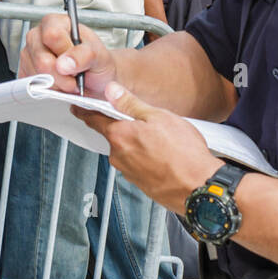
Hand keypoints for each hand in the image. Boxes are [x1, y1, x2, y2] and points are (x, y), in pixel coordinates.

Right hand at [20, 13, 119, 96]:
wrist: (96, 79)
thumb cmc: (97, 62)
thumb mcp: (98, 56)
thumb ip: (83, 55)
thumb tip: (64, 63)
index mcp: (56, 23)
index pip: (51, 35)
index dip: (65, 53)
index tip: (76, 63)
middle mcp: (38, 36)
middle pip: (42, 60)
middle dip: (62, 75)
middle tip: (75, 76)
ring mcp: (29, 54)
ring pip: (37, 76)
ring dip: (56, 84)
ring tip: (69, 80)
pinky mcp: (25, 72)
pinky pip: (32, 87)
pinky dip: (48, 90)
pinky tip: (59, 84)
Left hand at [72, 81, 217, 213]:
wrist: (199, 187)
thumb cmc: (183, 154)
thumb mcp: (158, 117)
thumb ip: (131, 103)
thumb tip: (112, 91)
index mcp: (119, 136)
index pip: (93, 119)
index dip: (85, 110)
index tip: (78, 107)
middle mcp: (119, 156)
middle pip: (113, 135)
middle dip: (125, 126)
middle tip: (145, 120)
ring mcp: (128, 172)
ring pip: (127, 150)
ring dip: (138, 143)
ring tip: (163, 140)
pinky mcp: (140, 184)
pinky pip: (138, 164)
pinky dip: (147, 158)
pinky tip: (165, 154)